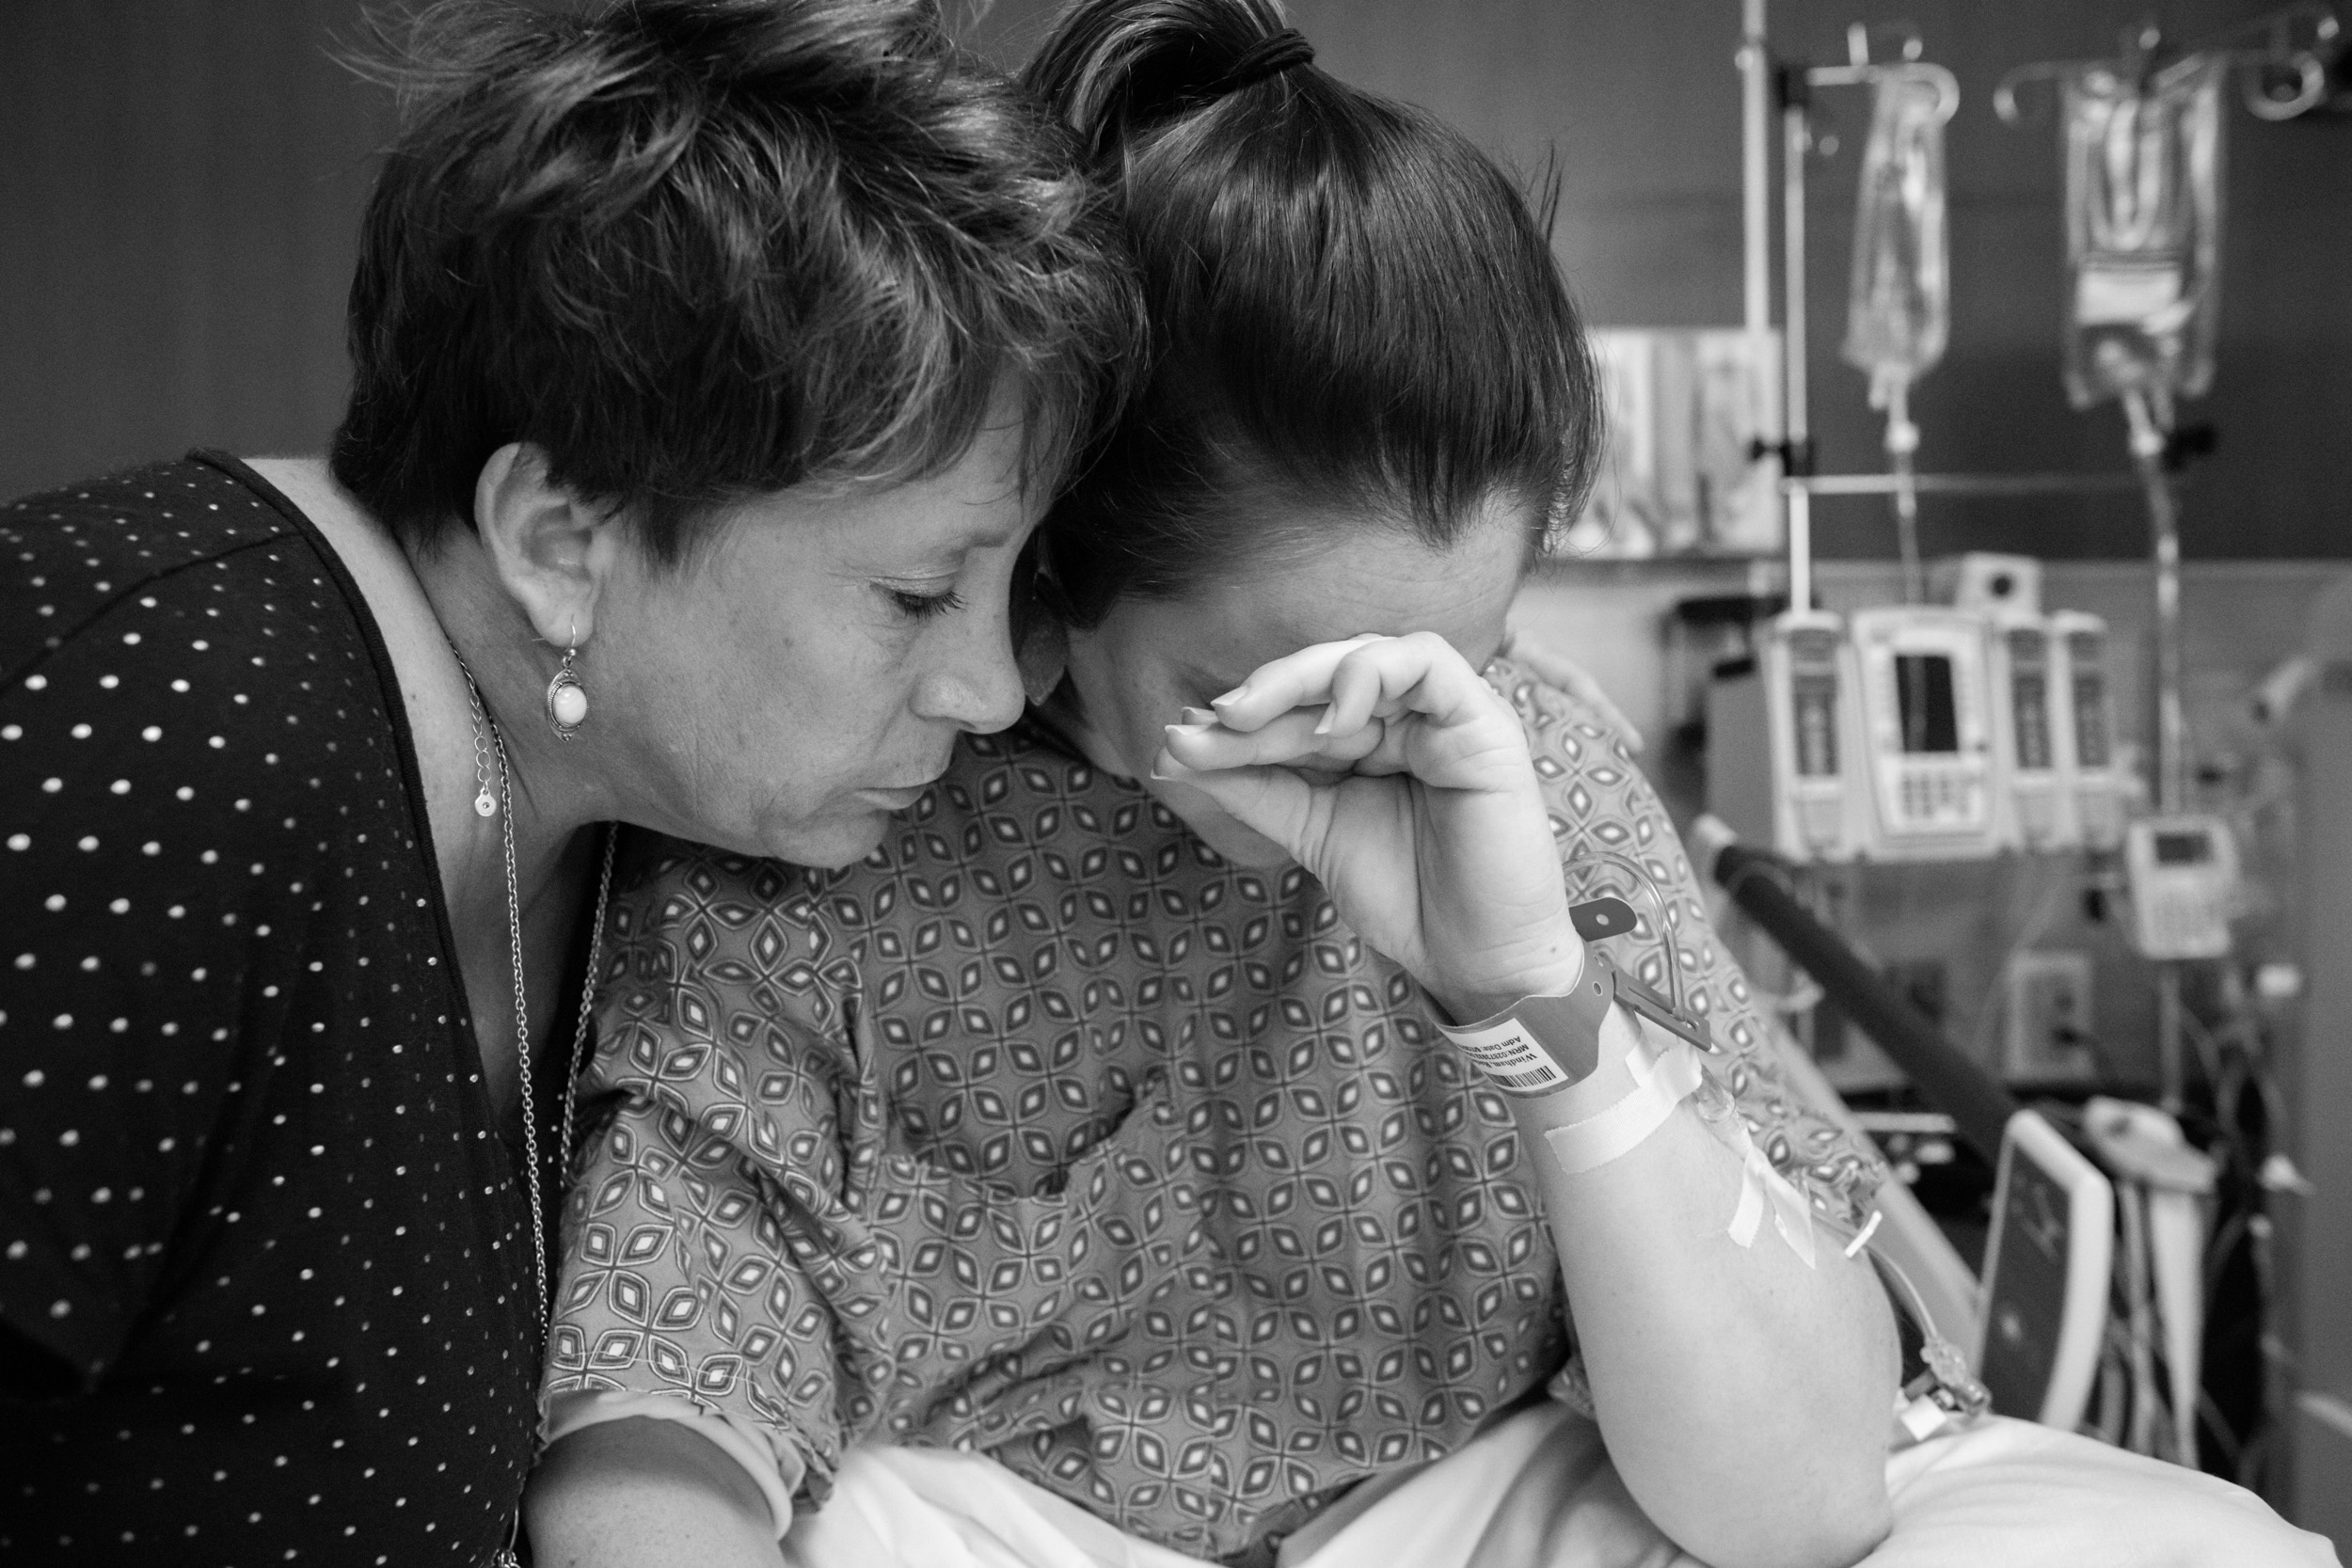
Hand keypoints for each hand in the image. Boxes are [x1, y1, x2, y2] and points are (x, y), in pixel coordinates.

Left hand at [1154, 633, 1582, 1020]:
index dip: (1240, 719)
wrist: (1472, 960)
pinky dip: (1373, 675)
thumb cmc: (1405, 896)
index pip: (1300, 705)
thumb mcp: (1311, 832)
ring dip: (1304, 677)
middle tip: (1212, 718)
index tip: (1180, 741)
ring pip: (1372, 653)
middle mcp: (1409, 716)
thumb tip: (1171, 747)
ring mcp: (1447, 715)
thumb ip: (1253, 788)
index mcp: (1372, 737)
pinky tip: (1335, 720)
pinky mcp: (1485, 722)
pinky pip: (1430, 663)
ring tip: (1258, 716)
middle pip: (1328, 672)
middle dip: (1263, 692)